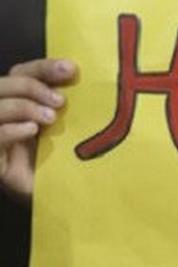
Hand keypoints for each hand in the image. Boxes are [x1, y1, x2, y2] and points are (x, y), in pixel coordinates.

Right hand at [0, 58, 75, 202]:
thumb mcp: (70, 128)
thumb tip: (82, 75)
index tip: (70, 69)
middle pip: (2, 83)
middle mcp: (5, 116)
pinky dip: (9, 130)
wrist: (62, 199)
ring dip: (23, 106)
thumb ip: (67, 104)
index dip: (43, 66)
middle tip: (61, 101)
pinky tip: (30, 132)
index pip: (22, 72)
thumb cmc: (68, 162)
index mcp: (22, 104)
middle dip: (32, 86)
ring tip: (50, 119)